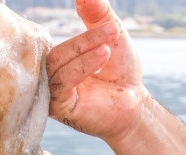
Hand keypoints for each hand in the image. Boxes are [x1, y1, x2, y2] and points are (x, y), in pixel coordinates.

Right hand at [47, 0, 144, 146]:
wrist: (134, 103)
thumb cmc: (121, 72)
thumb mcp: (111, 35)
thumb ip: (97, 14)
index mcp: (58, 62)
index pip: (52, 41)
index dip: (74, 32)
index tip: (100, 18)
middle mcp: (51, 78)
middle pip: (55, 53)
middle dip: (83, 40)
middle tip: (111, 30)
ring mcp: (53, 94)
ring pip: (57, 66)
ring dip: (84, 51)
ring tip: (108, 46)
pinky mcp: (60, 108)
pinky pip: (63, 82)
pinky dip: (82, 66)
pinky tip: (102, 56)